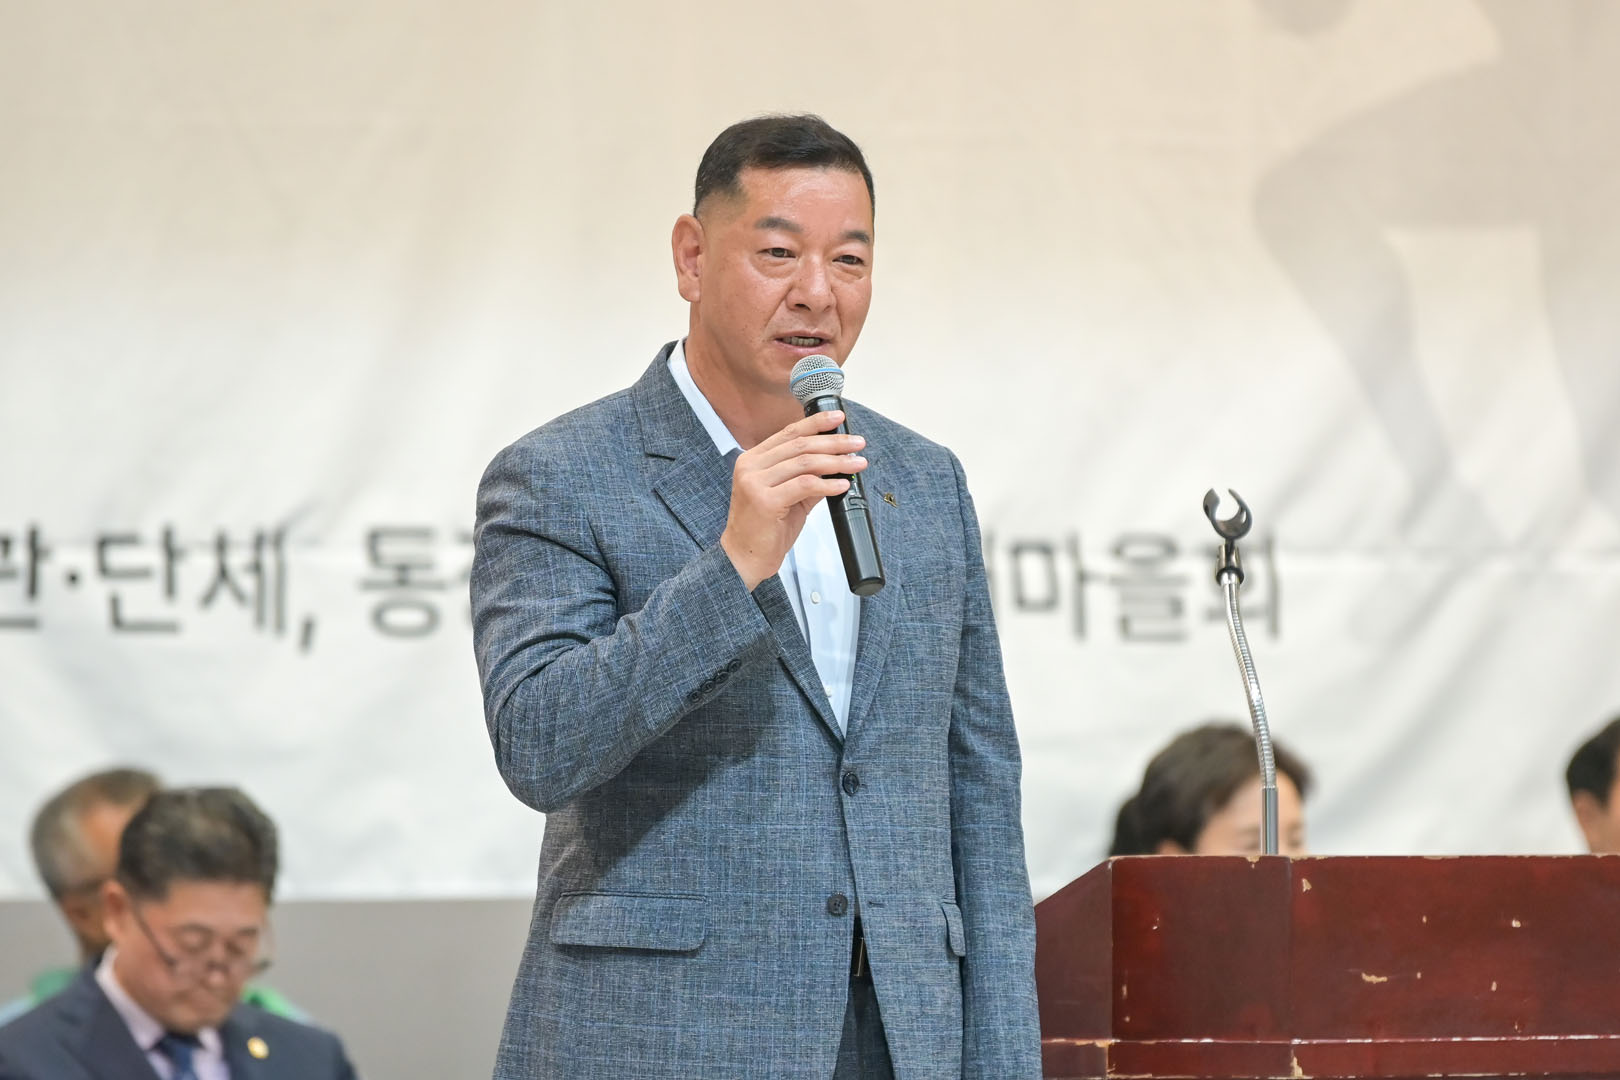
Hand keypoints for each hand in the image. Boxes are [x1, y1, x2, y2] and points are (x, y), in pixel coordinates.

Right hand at [720, 410, 867, 590]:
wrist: (744, 558)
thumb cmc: (763, 529)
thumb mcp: (787, 498)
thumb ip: (807, 479)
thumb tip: (836, 465)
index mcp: (753, 460)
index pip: (788, 433)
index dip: (815, 423)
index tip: (838, 419)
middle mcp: (751, 466)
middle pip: (800, 445)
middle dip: (834, 442)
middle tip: (857, 443)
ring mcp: (755, 483)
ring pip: (805, 463)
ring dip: (836, 462)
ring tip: (857, 463)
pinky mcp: (765, 501)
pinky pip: (804, 485)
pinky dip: (827, 484)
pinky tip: (842, 485)